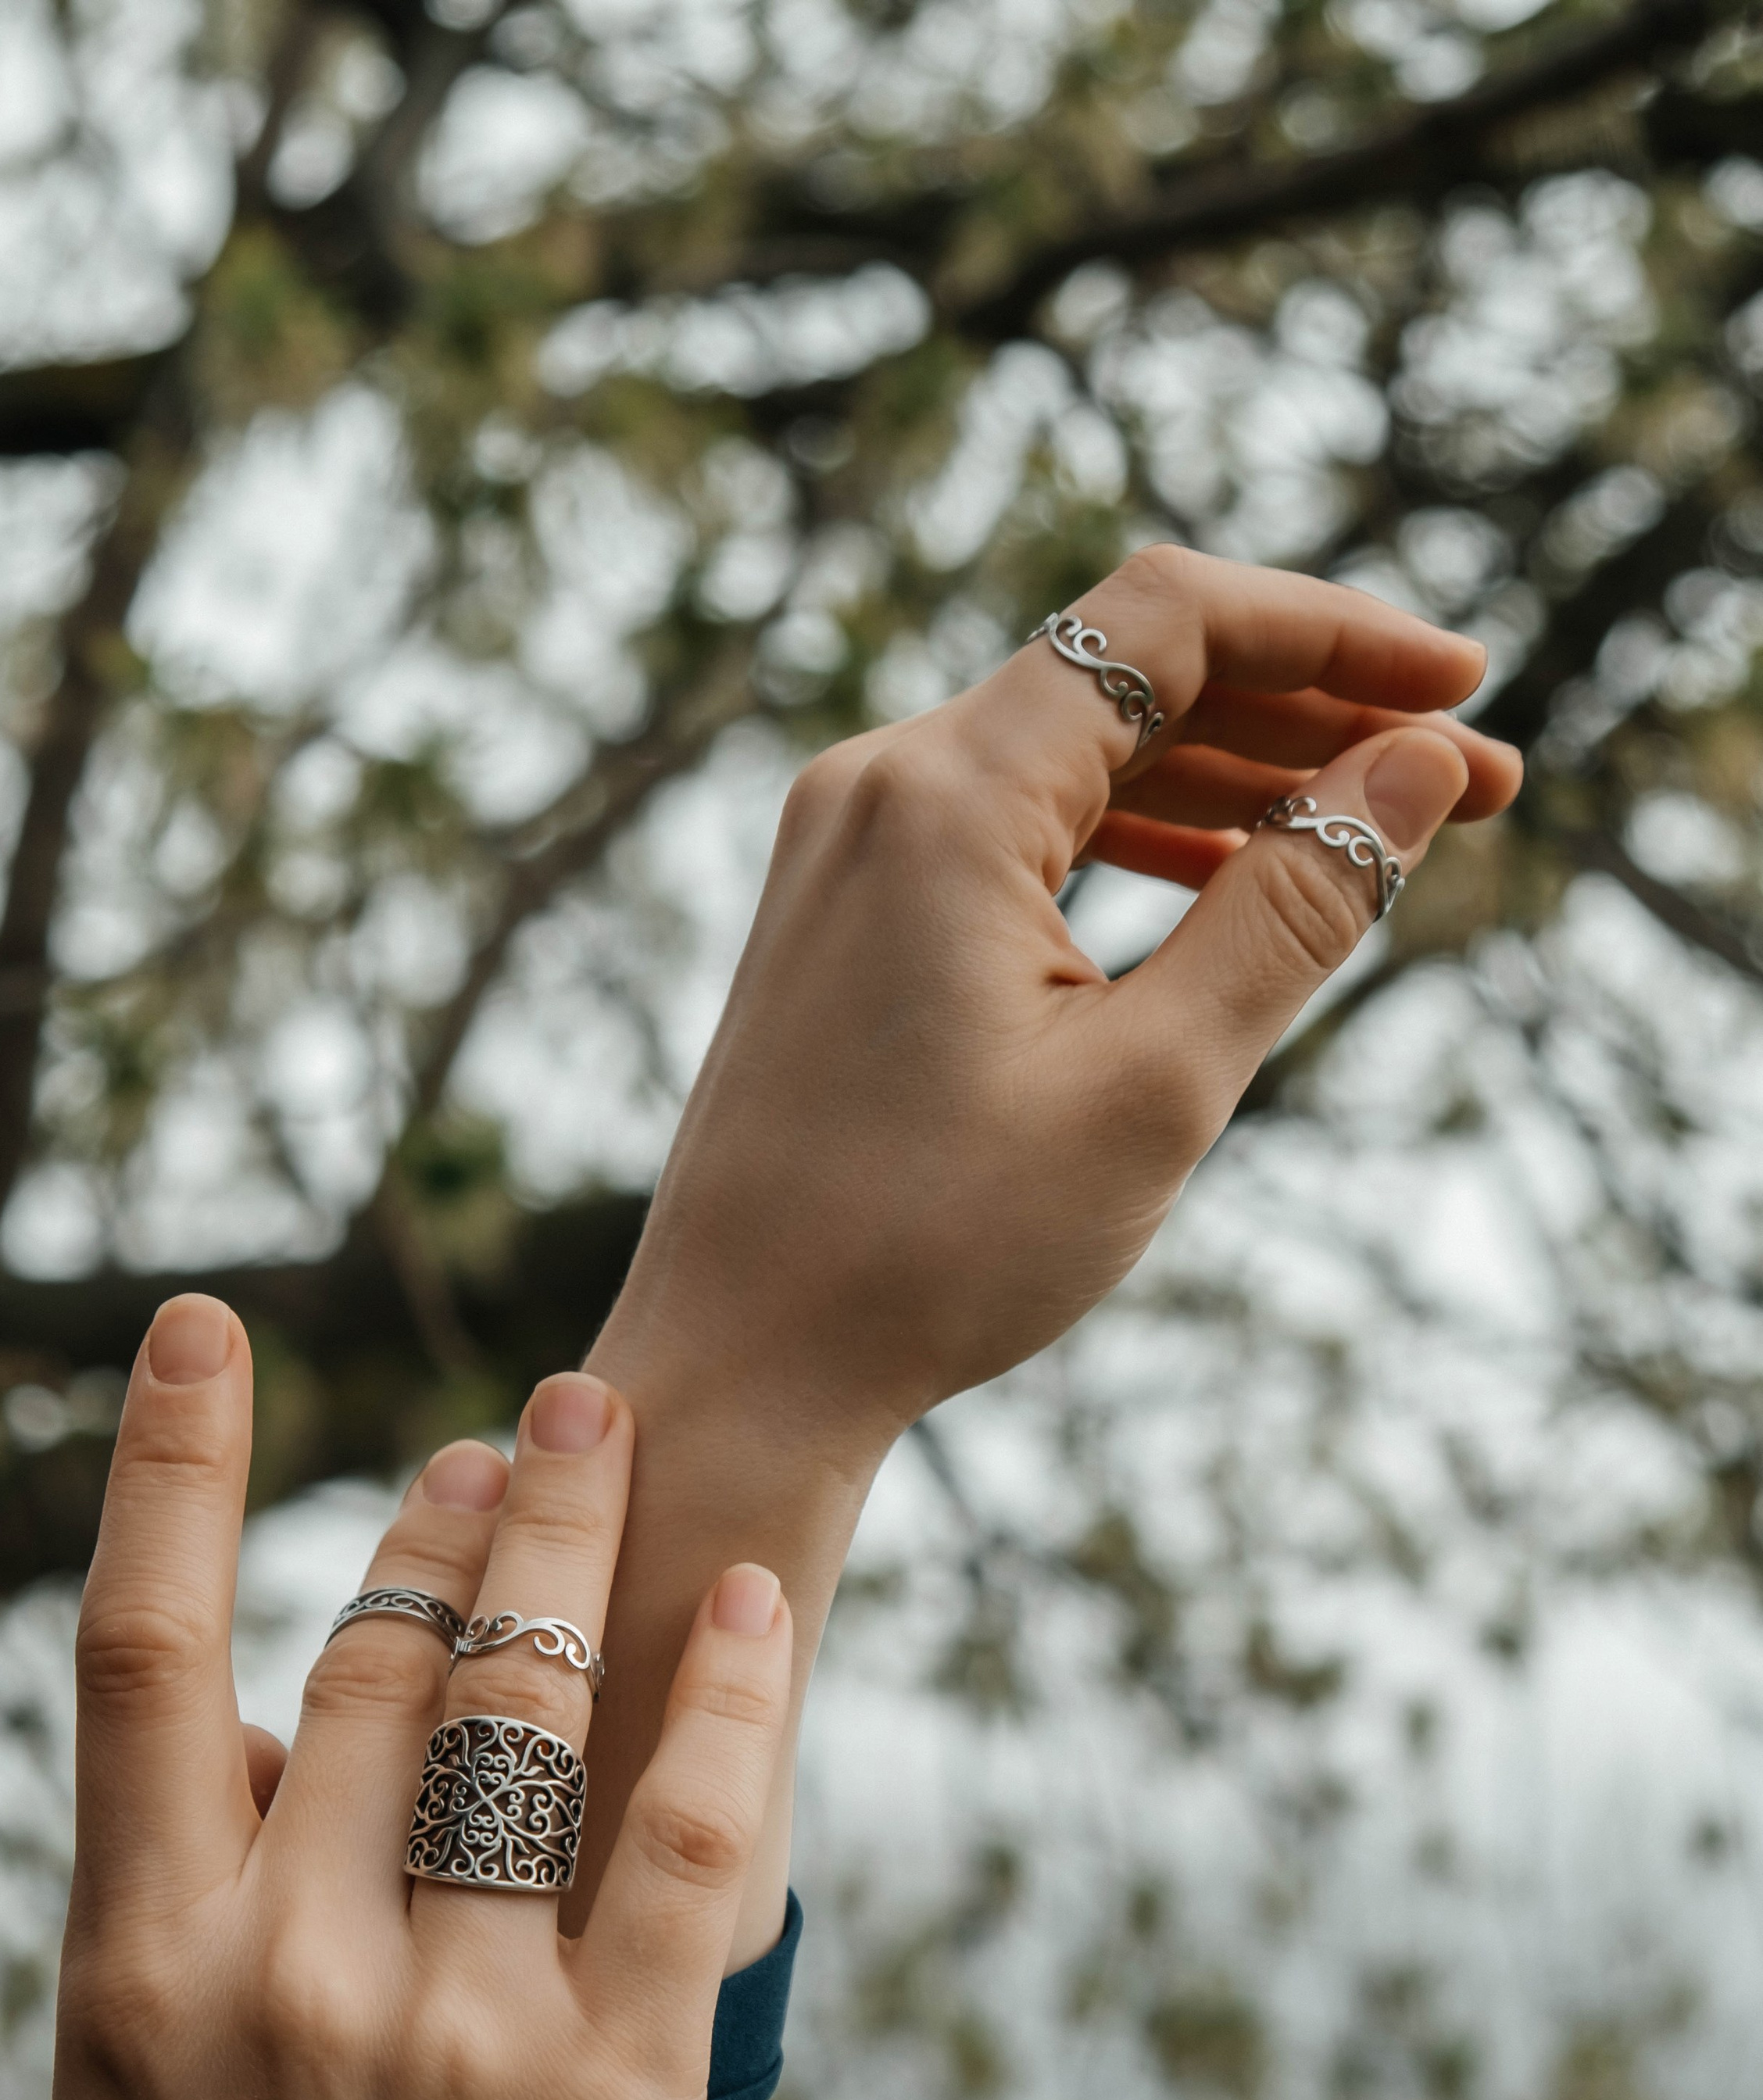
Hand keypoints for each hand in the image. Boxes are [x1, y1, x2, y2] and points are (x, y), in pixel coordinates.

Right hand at [53, 1305, 790, 2099]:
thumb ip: (168, 1922)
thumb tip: (244, 1727)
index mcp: (142, 1976)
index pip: (141, 1654)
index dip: (172, 1467)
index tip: (205, 1330)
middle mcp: (290, 1973)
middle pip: (374, 1661)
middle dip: (440, 1520)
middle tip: (498, 1436)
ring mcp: (461, 2028)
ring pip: (523, 1710)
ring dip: (561, 1546)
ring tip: (590, 1438)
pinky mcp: (622, 2087)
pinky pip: (687, 1842)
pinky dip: (728, 1704)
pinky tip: (748, 1602)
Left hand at [605, 545, 1519, 1452]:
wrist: (741, 1366)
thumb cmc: (932, 1249)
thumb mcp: (1155, 1084)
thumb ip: (1294, 907)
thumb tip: (1416, 769)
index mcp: (946, 795)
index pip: (1171, 620)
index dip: (1336, 632)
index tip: (1464, 687)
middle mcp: (879, 785)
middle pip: (1129, 676)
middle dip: (1310, 715)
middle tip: (1470, 783)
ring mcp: (847, 848)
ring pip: (1074, 755)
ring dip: (1231, 783)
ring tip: (1378, 835)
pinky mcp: (839, 915)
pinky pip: (1013, 830)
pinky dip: (1131, 841)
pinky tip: (1229, 885)